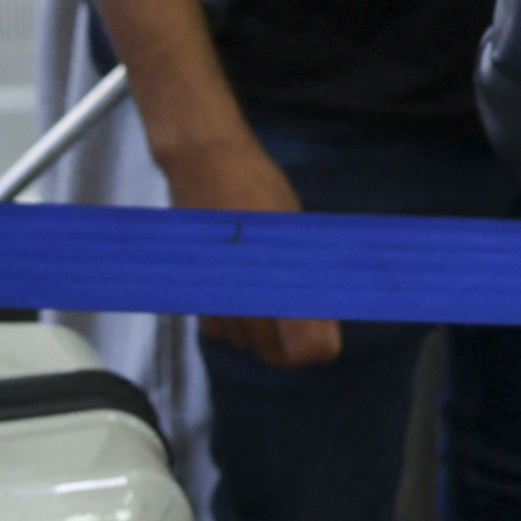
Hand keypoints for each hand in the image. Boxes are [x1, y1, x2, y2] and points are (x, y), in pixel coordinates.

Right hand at [152, 127, 334, 366]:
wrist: (203, 165)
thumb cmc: (257, 190)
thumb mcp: (297, 230)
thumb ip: (310, 276)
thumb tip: (326, 308)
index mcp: (278, 288)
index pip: (308, 350)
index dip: (321, 342)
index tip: (322, 322)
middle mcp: (245, 306)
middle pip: (276, 355)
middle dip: (291, 339)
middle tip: (298, 305)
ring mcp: (216, 305)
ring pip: (247, 344)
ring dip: (260, 328)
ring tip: (265, 287)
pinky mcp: (194, 297)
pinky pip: (221, 329)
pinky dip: (234, 316)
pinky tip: (240, 284)